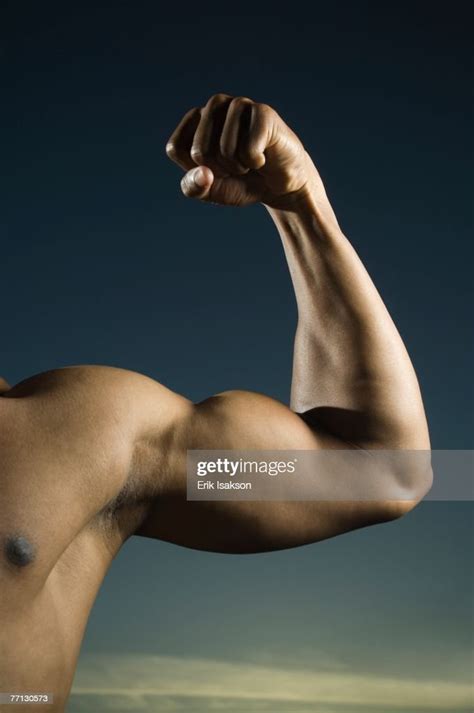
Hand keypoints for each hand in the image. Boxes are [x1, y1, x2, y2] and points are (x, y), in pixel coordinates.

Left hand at [165, 93, 317, 208]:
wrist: (280, 185)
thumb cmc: (243, 182)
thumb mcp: (211, 191)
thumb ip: (193, 187)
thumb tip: (203, 173)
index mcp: (195, 120)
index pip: (176, 148)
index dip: (196, 169)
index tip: (214, 169)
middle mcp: (214, 106)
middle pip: (199, 151)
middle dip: (219, 170)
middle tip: (236, 166)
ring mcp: (239, 104)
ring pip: (224, 149)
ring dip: (238, 166)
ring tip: (249, 161)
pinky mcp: (263, 111)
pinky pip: (248, 149)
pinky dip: (255, 162)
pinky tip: (263, 157)